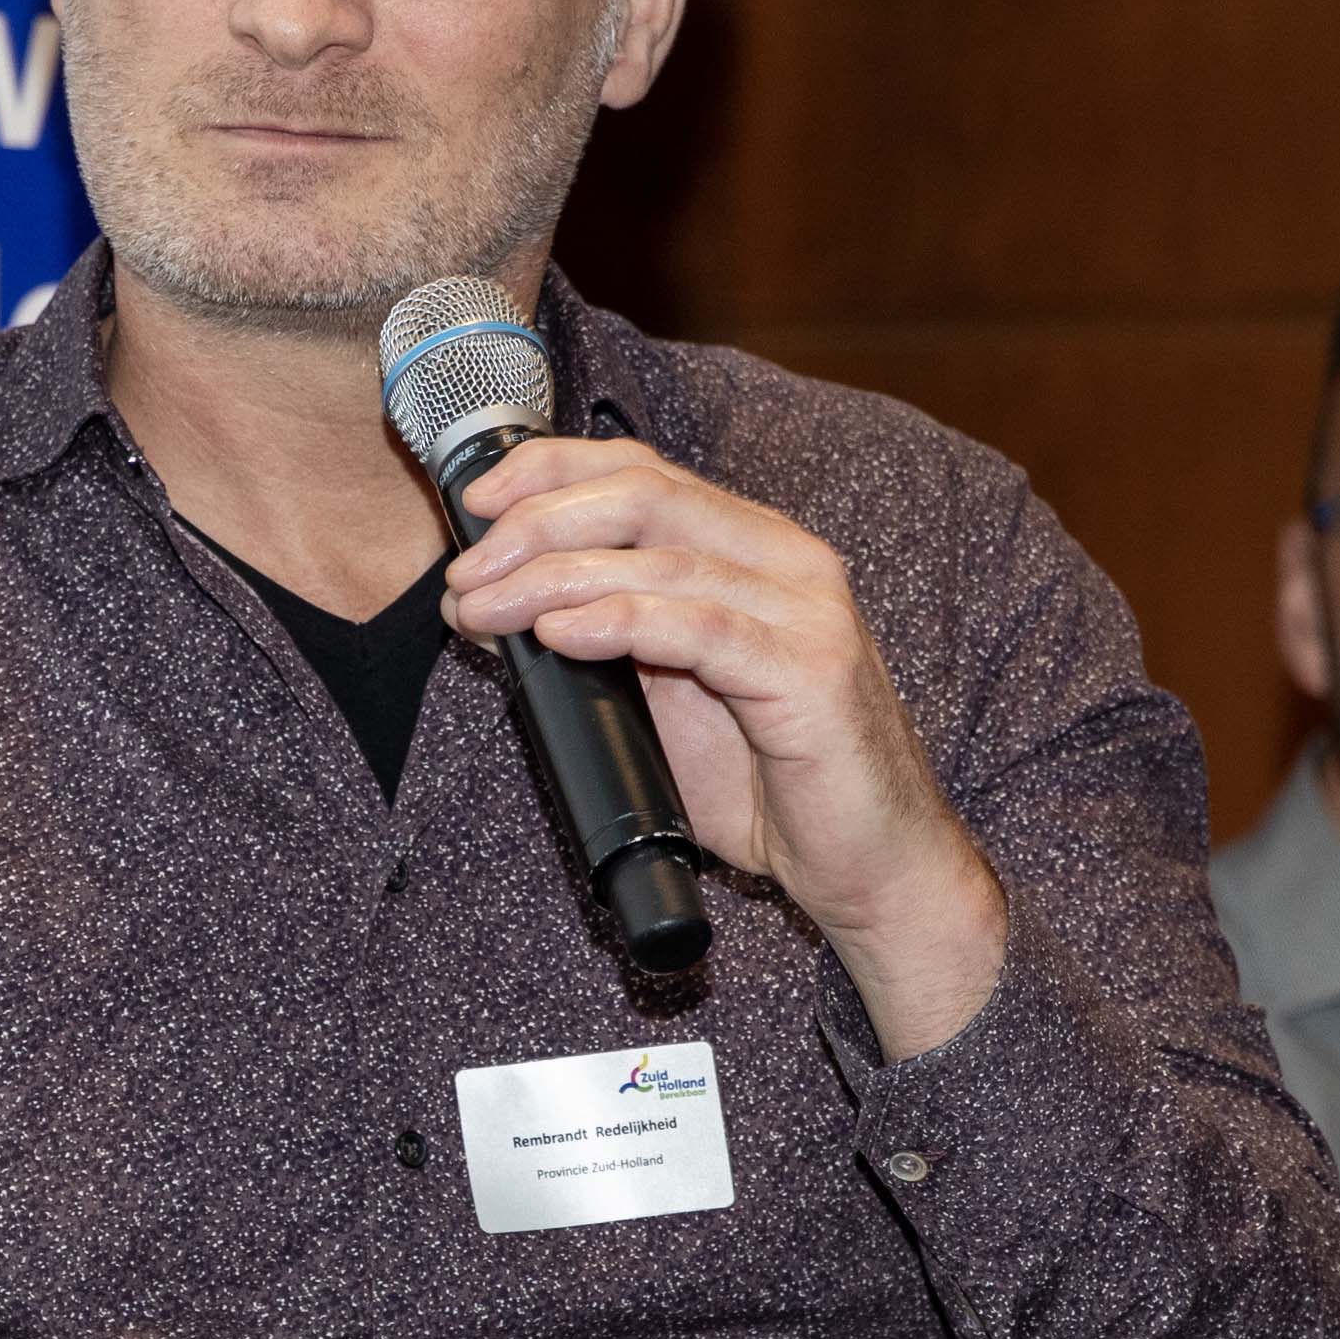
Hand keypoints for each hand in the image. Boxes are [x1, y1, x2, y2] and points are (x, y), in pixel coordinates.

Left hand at [442, 435, 1006, 1052]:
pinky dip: (617, 620)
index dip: (551, 472)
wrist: (873, 866)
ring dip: (553, 578)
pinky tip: (561, 633)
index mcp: (756, 548)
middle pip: (643, 497)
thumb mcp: (670, 698)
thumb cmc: (774, 787)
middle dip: (537, 525)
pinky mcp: (810, 669)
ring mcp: (806, 609)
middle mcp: (787, 560)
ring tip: (487, 608)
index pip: (643, 472)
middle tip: (466, 573)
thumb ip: (609, 641)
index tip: (476, 502)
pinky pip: (697, 628)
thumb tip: (502, 603)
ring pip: (659, 558)